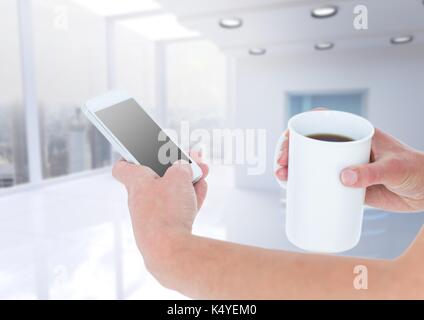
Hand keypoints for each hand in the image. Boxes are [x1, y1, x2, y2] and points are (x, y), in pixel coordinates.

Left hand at [112, 152, 207, 269]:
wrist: (170, 251)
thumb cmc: (167, 212)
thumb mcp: (179, 177)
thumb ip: (182, 166)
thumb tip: (184, 168)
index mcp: (137, 182)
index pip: (123, 167)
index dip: (131, 156)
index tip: (140, 150)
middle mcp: (141, 200)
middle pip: (157, 177)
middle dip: (177, 167)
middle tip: (193, 159)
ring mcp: (153, 216)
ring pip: (171, 192)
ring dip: (187, 182)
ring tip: (202, 174)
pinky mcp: (165, 229)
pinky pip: (177, 209)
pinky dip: (189, 199)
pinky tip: (201, 190)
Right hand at [276, 128, 423, 211]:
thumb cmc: (417, 169)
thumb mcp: (394, 167)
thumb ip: (370, 172)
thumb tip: (342, 178)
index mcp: (354, 132)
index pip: (320, 122)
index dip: (300, 128)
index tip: (289, 141)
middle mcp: (344, 148)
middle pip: (308, 144)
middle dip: (289, 151)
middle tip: (281, 165)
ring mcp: (342, 167)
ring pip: (310, 164)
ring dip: (292, 170)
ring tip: (282, 179)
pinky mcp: (345, 186)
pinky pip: (319, 184)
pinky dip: (305, 187)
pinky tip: (294, 192)